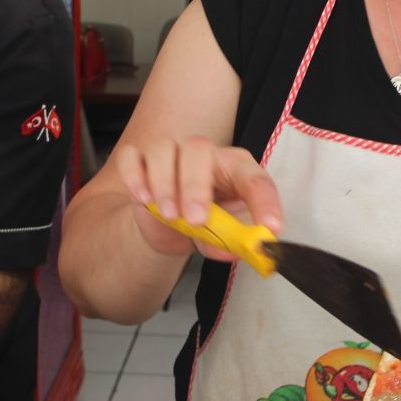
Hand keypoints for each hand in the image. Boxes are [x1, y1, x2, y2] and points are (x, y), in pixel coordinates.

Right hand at [109, 135, 282, 262]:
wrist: (167, 227)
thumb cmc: (202, 223)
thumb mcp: (220, 237)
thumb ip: (228, 242)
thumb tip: (235, 250)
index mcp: (233, 169)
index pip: (253, 177)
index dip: (264, 201)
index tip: (270, 227)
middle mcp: (202, 154)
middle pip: (198, 149)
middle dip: (196, 186)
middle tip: (197, 219)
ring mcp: (168, 154)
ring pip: (163, 150)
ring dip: (165, 184)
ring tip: (171, 216)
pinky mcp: (138, 163)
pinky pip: (130, 157)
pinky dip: (134, 176)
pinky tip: (143, 198)